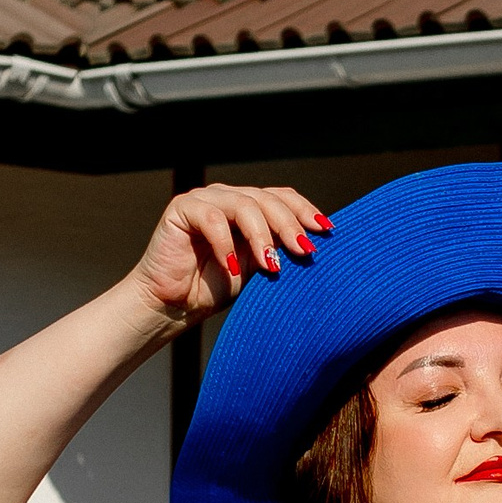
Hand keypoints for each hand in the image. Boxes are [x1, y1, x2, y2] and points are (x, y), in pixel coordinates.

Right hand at [127, 185, 331, 330]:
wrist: (175, 305)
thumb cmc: (214, 289)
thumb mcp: (256, 271)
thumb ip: (277, 253)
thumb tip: (314, 250)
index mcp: (249, 210)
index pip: (281, 198)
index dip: (304, 210)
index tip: (326, 232)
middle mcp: (229, 199)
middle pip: (267, 199)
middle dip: (289, 225)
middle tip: (304, 251)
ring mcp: (206, 200)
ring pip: (243, 204)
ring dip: (262, 235)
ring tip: (270, 265)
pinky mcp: (183, 208)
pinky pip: (211, 218)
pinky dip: (226, 244)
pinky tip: (232, 268)